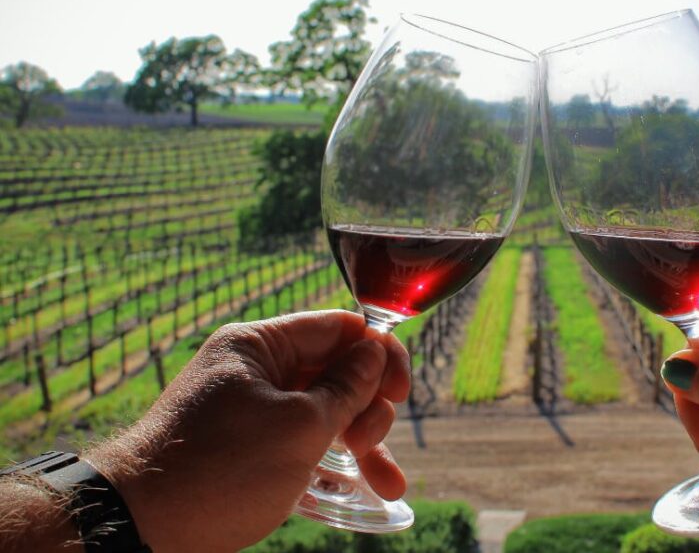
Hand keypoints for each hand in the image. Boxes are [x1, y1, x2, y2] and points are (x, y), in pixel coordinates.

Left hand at [87, 310, 409, 552]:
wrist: (138, 528)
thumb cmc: (218, 471)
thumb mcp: (299, 426)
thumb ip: (346, 387)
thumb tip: (375, 352)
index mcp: (260, 345)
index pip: (338, 327)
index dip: (379, 353)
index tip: (402, 391)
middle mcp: (254, 369)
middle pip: (335, 370)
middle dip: (369, 407)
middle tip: (371, 445)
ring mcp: (250, 409)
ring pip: (323, 411)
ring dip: (360, 443)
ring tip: (387, 482)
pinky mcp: (245, 446)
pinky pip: (300, 440)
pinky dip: (329, 460)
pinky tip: (359, 489)